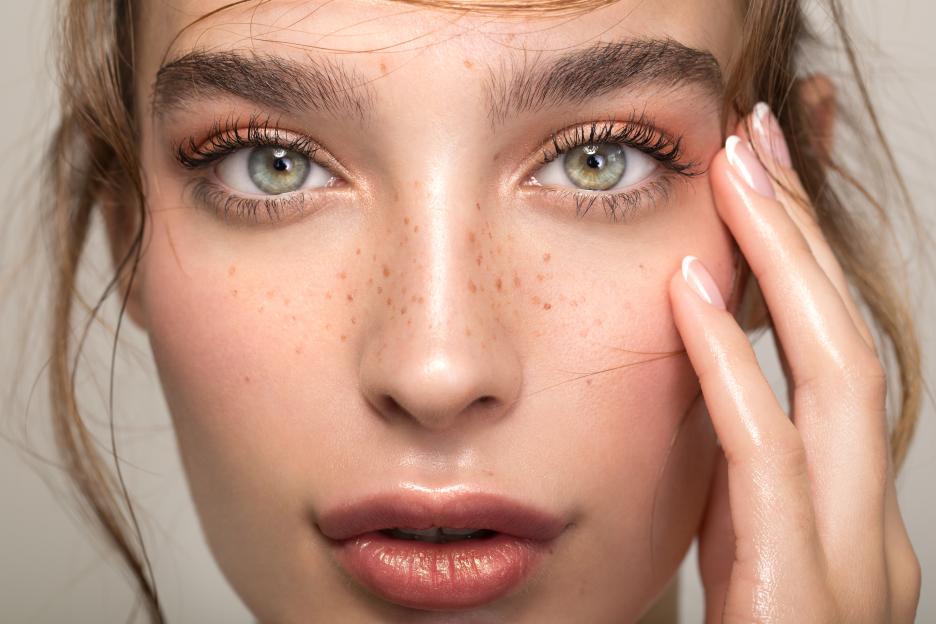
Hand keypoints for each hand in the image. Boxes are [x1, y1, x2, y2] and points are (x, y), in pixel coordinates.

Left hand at [668, 104, 920, 622]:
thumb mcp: (741, 541)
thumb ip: (740, 467)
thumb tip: (709, 373)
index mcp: (852, 508)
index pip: (837, 352)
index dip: (806, 258)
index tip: (764, 178)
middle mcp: (872, 524)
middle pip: (849, 341)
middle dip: (806, 235)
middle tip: (760, 140)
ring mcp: (853, 560)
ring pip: (835, 379)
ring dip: (784, 267)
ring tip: (739, 176)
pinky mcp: (803, 596)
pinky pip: (768, 461)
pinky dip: (731, 370)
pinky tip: (692, 296)